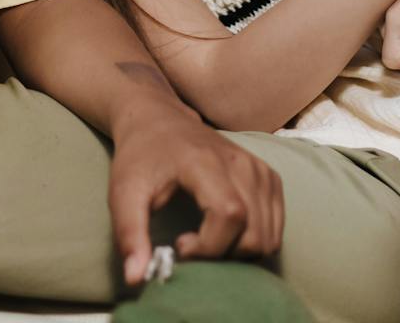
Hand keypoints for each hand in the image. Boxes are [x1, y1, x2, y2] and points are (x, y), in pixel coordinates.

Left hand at [107, 93, 284, 284]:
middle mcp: (242, 163)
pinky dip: (254, 241)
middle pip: (255, 234)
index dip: (208, 247)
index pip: (230, 216)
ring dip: (239, 253)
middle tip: (193, 246)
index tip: (179, 245)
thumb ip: (129, 235)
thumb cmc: (140, 156)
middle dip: (224, 257)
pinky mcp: (269, 177)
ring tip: (207, 239)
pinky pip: (275, 227)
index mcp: (207, 162)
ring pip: (269, 237)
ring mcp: (260, 169)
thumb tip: (135, 280)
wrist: (159, 119)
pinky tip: (225, 233)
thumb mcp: (123, 193)